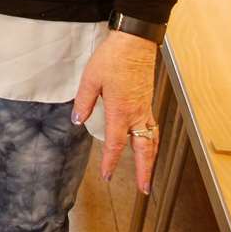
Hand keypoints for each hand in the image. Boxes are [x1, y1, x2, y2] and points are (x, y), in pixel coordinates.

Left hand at [72, 30, 160, 191]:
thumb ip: (84, 101)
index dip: (110, 161)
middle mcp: (136, 114)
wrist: (135, 43)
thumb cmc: (113, 58)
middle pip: (143, 150)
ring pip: (152, 141)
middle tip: (144, 188)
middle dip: (143, 171)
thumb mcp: (90, 78)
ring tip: (148, 174)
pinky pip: (153, 128)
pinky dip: (153, 142)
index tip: (106, 174)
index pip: (115, 143)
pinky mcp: (147, 102)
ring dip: (151, 159)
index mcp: (121, 110)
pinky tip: (148, 144)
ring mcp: (145, 108)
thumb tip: (78, 120)